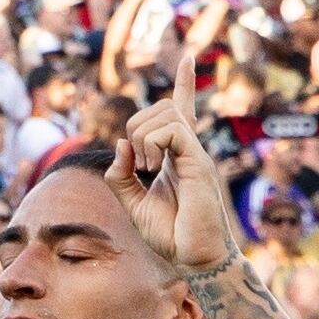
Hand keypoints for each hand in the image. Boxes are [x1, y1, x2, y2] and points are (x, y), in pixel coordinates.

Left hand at [105, 63, 234, 272]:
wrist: (195, 259)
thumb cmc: (171, 236)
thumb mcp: (133, 204)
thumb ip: (120, 176)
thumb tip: (120, 144)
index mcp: (175, 157)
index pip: (181, 112)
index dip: (185, 85)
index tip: (190, 59)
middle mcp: (188, 150)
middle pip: (162, 107)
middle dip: (136, 125)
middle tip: (137, 164)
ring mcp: (195, 153)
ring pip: (165, 111)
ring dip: (143, 135)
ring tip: (146, 168)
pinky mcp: (198, 161)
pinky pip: (171, 129)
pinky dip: (152, 142)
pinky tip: (152, 167)